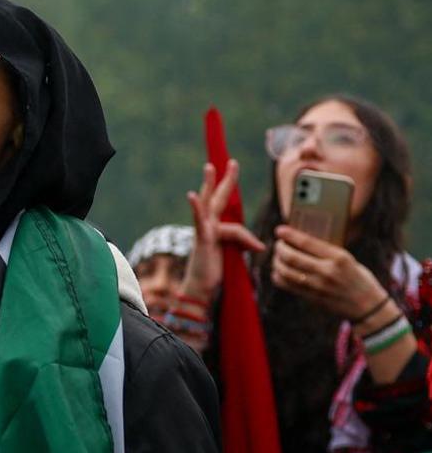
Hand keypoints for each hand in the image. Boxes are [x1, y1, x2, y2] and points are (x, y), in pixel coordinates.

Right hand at [182, 159, 264, 301]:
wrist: (199, 290)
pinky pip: (200, 220)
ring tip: (210, 167)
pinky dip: (196, 207)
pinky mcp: (202, 238)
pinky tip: (191, 196)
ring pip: (209, 203)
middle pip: (218, 198)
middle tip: (232, 162)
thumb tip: (262, 245)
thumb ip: (245, 244)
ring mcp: (203, 230)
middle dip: (225, 180)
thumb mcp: (234, 256)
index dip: (232, 194)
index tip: (235, 178)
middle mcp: (208, 227)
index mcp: (216, 230)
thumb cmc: (213, 275)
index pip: (228, 210)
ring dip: (209, 184)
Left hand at [270, 224, 389, 321]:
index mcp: (339, 258)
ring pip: (285, 271)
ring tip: (277, 257)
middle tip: (278, 244)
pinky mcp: (311, 297)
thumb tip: (301, 240)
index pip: (308, 243)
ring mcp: (317, 286)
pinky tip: (279, 271)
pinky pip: (286, 285)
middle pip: (291, 257)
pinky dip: (277, 276)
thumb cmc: (359, 278)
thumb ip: (327, 252)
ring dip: (276, 262)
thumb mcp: (349, 260)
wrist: (367, 306)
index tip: (280, 230)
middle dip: (279, 248)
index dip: (290, 235)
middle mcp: (327, 271)